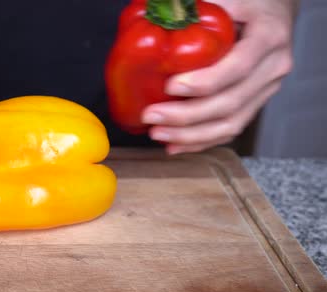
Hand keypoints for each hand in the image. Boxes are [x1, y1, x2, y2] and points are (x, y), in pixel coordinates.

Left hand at [141, 0, 298, 154]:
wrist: (272, 14)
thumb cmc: (247, 5)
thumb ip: (203, 8)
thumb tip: (161, 13)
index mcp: (268, 38)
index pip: (237, 68)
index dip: (204, 82)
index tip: (170, 86)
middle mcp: (272, 69)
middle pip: (230, 103)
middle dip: (187, 116)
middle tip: (152, 116)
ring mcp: (265, 90)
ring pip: (231, 124)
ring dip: (191, 135)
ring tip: (158, 134)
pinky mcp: (254, 104)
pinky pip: (229, 130)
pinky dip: (201, 142)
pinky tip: (175, 145)